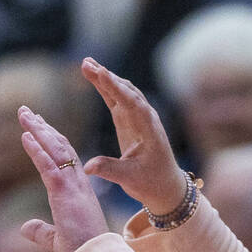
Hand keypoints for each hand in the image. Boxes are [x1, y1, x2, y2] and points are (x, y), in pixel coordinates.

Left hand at [18, 106, 109, 251]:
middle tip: (28, 112)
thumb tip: (25, 228)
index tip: (40, 127)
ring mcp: (74, 187)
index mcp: (80, 193)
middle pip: (61, 148)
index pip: (67, 159)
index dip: (53, 141)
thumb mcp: (56, 238)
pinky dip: (36, 149)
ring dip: (38, 130)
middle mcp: (80, 185)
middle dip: (43, 128)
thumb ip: (41, 231)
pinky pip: (48, 166)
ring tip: (23, 113)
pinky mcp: (65, 194)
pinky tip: (25, 136)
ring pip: (55, 151)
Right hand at [80, 58, 186, 213]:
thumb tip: (87, 167)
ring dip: (106, 78)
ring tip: (86, 64)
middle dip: (108, 78)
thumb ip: (109, 170)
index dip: (117, 88)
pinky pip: (117, 99)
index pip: (133, 104)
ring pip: (122, 92)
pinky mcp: (129, 121)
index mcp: (150, 131)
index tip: (102, 73)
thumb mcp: (130, 179)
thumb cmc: (151, 183)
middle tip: (87, 64)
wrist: (165, 187)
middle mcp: (146, 119)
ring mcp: (138, 118)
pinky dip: (106, 87)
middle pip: (127, 92)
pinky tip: (93, 75)